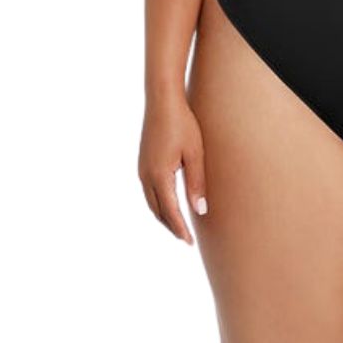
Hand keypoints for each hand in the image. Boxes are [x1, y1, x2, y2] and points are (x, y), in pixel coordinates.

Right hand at [138, 90, 208, 243]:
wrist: (162, 100)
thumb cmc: (182, 124)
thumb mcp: (195, 153)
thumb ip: (197, 183)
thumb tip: (201, 211)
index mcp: (159, 175)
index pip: (170, 211)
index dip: (180, 229)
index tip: (189, 242)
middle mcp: (146, 176)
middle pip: (158, 211)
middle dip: (171, 226)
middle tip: (186, 238)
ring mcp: (142, 169)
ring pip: (151, 202)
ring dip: (164, 215)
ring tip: (179, 224)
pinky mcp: (142, 162)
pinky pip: (149, 191)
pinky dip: (159, 203)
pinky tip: (169, 202)